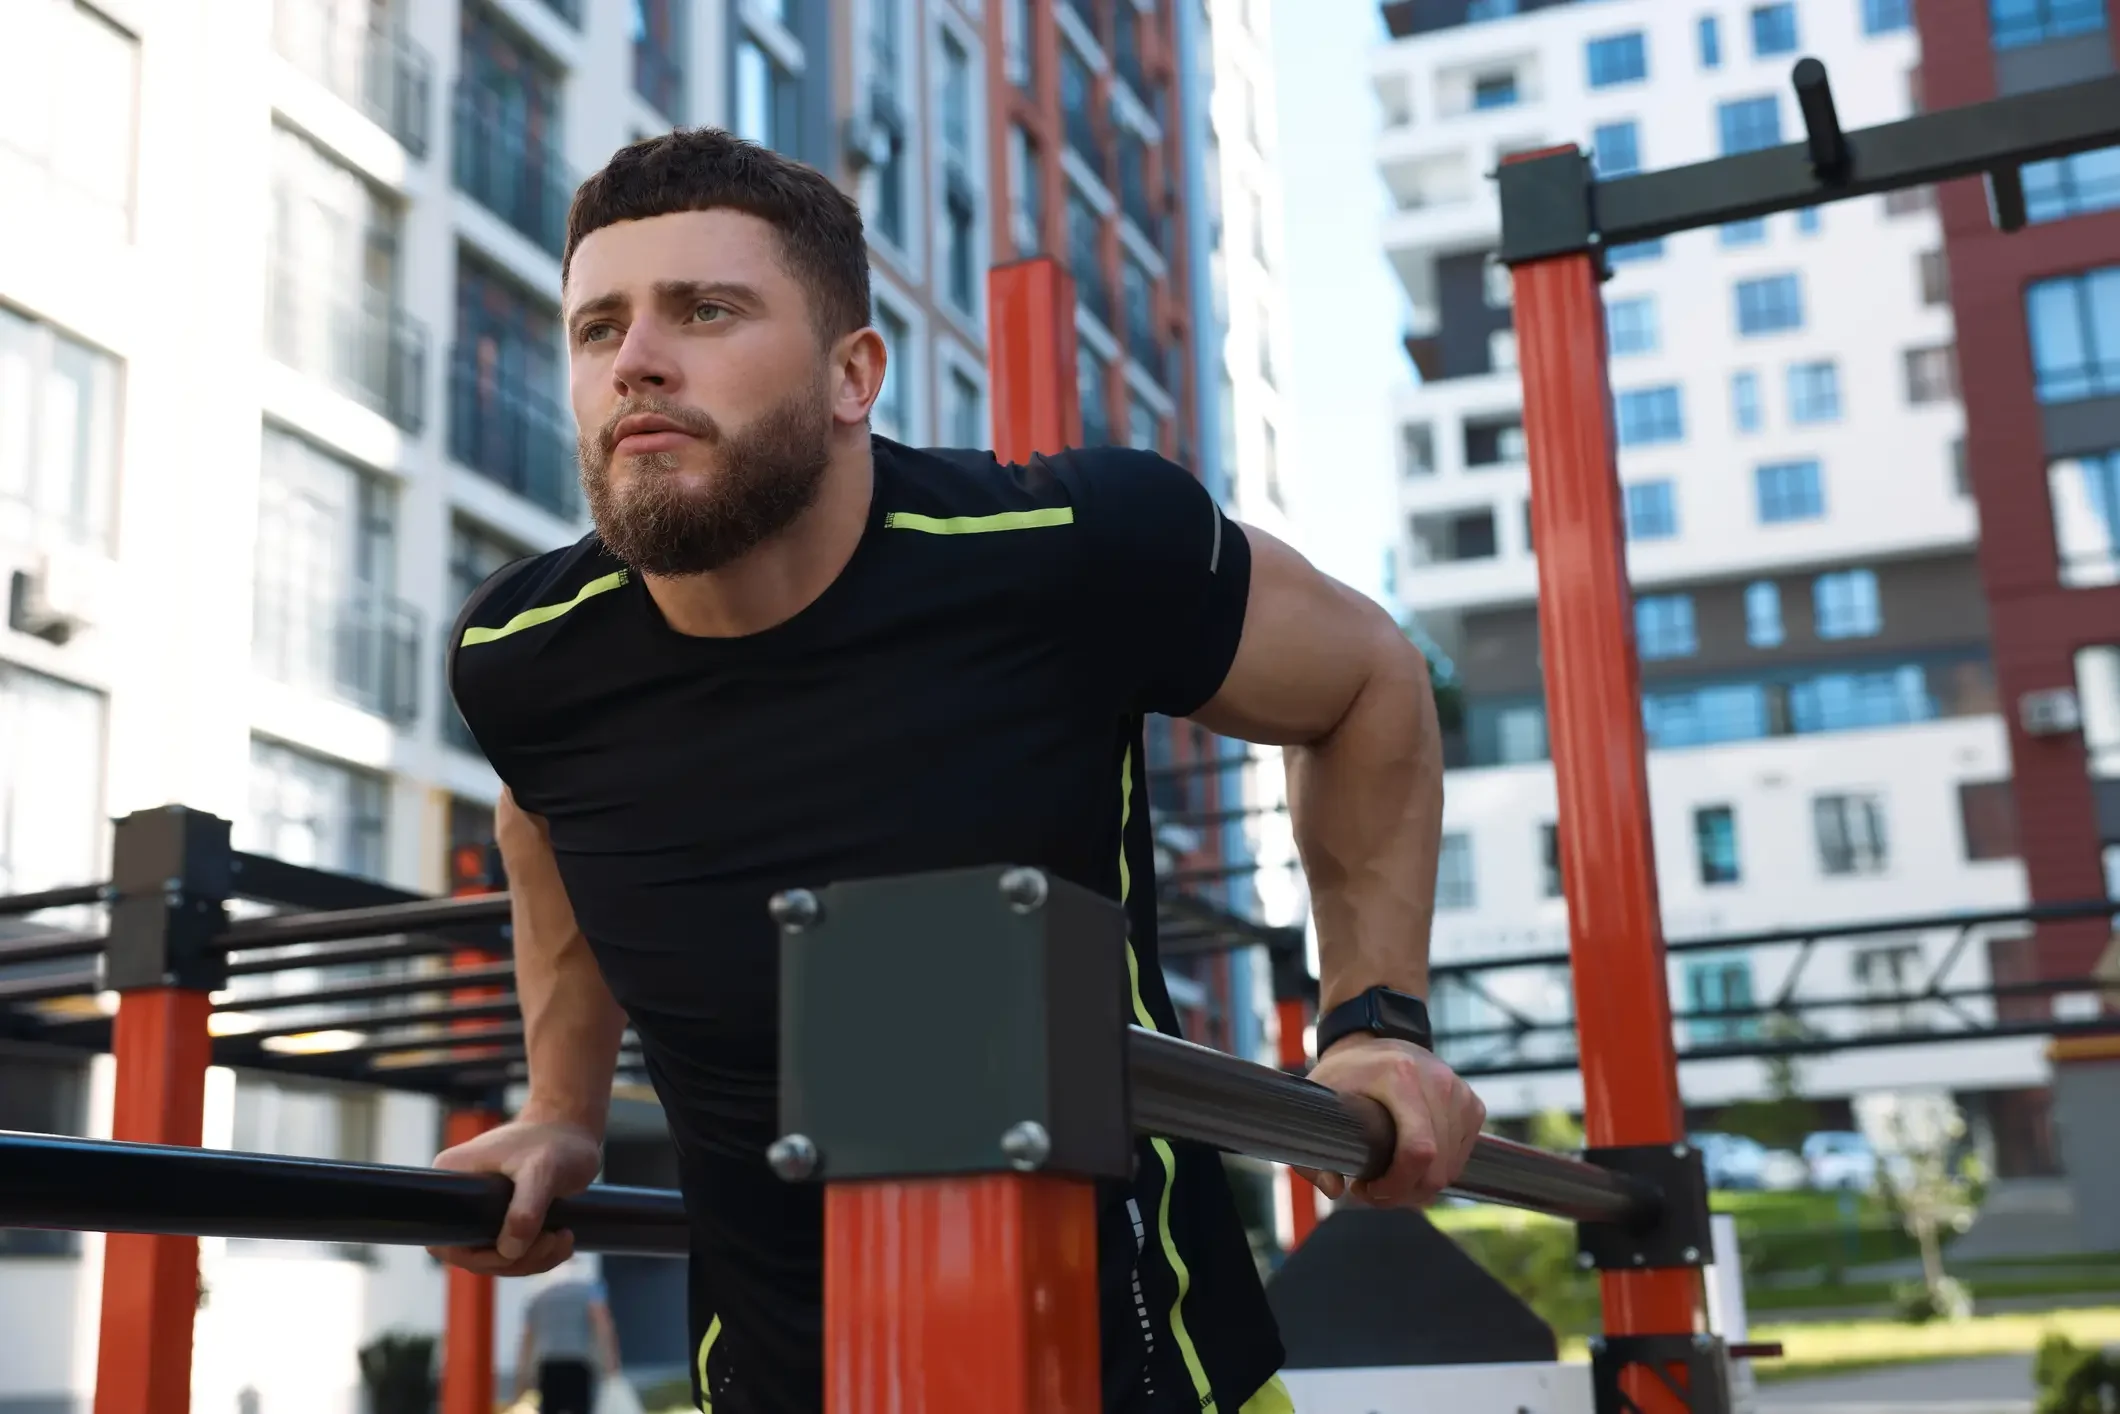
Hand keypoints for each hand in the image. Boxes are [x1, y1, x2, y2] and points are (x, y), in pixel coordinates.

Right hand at [427, 1118, 604, 1275]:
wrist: (576, 1128)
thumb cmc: (558, 1142)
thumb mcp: (543, 1170)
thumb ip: (525, 1208)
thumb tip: (507, 1251)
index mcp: (451, 1178)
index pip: (442, 1239)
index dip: (475, 1257)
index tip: (515, 1251)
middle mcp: (459, 1196)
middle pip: (472, 1255)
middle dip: (514, 1260)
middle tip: (552, 1240)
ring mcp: (480, 1208)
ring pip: (496, 1257)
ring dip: (531, 1260)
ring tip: (563, 1238)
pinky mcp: (503, 1215)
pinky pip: (513, 1251)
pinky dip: (538, 1255)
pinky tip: (563, 1238)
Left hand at [1301, 1036, 1485, 1208]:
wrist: (1372, 1041)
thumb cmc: (1343, 1074)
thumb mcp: (1317, 1102)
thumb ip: (1314, 1149)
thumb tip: (1334, 1188)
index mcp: (1400, 1076)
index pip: (1419, 1149)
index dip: (1397, 1184)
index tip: (1367, 1189)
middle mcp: (1438, 1081)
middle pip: (1437, 1167)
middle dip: (1405, 1191)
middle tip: (1374, 1189)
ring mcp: (1459, 1092)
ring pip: (1451, 1168)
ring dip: (1421, 1184)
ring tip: (1389, 1173)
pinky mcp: (1472, 1103)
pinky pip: (1460, 1156)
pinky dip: (1437, 1169)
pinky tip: (1410, 1160)